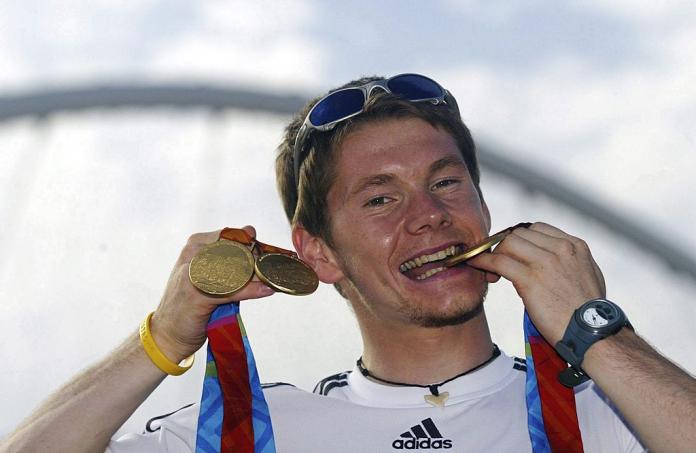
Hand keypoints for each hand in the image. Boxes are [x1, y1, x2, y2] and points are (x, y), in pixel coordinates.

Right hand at [149, 226, 274, 361]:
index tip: (266, 259)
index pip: (235, 235)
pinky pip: (232, 289)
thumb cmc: (193, 301)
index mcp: (197, 243)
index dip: (254, 248)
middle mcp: (193, 253)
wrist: (167, 333)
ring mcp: (193, 272)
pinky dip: (251, 291)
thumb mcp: (209, 271)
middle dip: (258, 262)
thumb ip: (228, 253)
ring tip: (269, 282)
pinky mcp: (197, 294)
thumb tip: (251, 229)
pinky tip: (265, 291)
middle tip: (269, 273)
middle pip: (238, 250)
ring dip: (258, 276)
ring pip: (237, 268)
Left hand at [468, 222, 605, 343]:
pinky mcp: (531, 279)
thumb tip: (549, 258)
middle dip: (505, 246)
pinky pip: (499, 261)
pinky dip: (483, 261)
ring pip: (508, 243)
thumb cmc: (588, 311)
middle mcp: (561, 248)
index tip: (513, 252)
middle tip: (498, 262)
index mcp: (575, 245)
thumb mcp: (587, 275)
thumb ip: (568, 262)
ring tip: (489, 268)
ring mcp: (546, 262)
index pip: (537, 229)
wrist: (592, 333)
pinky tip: (476, 265)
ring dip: (495, 253)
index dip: (520, 240)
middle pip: (519, 233)